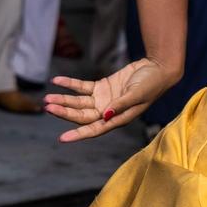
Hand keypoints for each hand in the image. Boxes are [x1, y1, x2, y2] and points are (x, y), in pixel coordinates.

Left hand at [44, 58, 177, 141]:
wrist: (158, 68)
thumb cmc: (152, 84)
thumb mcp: (138, 94)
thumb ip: (121, 104)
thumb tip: (104, 115)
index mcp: (117, 118)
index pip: (94, 129)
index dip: (78, 134)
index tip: (62, 138)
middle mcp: (107, 111)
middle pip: (82, 115)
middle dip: (65, 112)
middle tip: (48, 107)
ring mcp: (103, 99)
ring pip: (78, 102)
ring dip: (64, 100)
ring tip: (49, 97)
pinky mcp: (102, 87)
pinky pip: (82, 87)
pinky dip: (70, 84)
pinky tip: (57, 81)